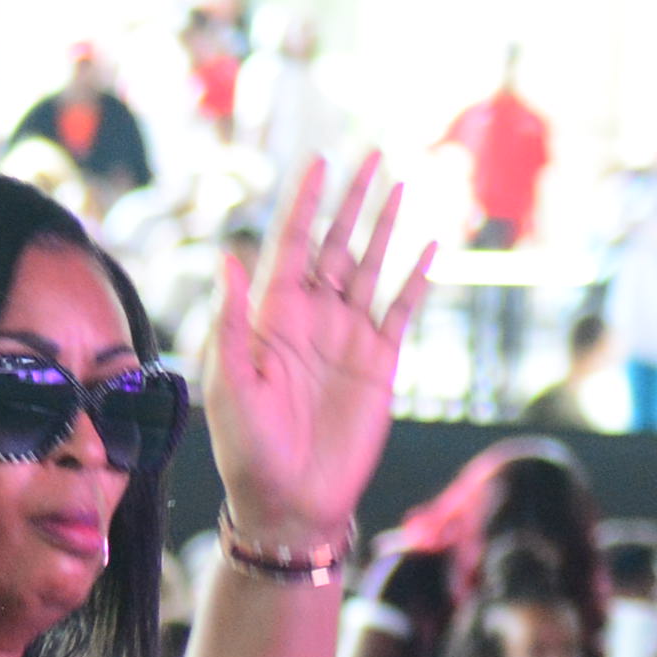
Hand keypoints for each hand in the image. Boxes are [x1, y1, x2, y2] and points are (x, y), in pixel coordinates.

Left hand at [208, 155, 433, 553]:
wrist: (290, 501)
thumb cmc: (247, 449)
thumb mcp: (229, 386)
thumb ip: (230, 323)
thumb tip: (225, 259)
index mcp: (270, 318)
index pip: (289, 246)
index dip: (305, 204)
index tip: (318, 161)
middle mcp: (311, 318)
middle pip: (336, 244)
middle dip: (351, 201)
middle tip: (371, 154)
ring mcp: (347, 337)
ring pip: (371, 267)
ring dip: (385, 226)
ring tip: (400, 183)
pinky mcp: (380, 361)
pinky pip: (401, 308)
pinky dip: (416, 277)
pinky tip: (430, 245)